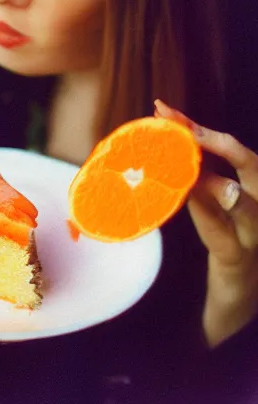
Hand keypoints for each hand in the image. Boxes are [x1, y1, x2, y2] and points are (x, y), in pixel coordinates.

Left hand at [155, 100, 257, 346]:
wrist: (239, 296)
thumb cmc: (225, 242)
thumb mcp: (211, 206)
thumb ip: (195, 181)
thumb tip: (157, 154)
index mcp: (253, 189)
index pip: (231, 149)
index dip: (198, 128)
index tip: (163, 109)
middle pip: (249, 163)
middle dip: (211, 139)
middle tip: (172, 121)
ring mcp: (256, 234)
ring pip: (246, 200)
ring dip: (213, 176)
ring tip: (184, 155)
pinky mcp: (240, 261)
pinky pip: (227, 237)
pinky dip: (209, 216)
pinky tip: (190, 198)